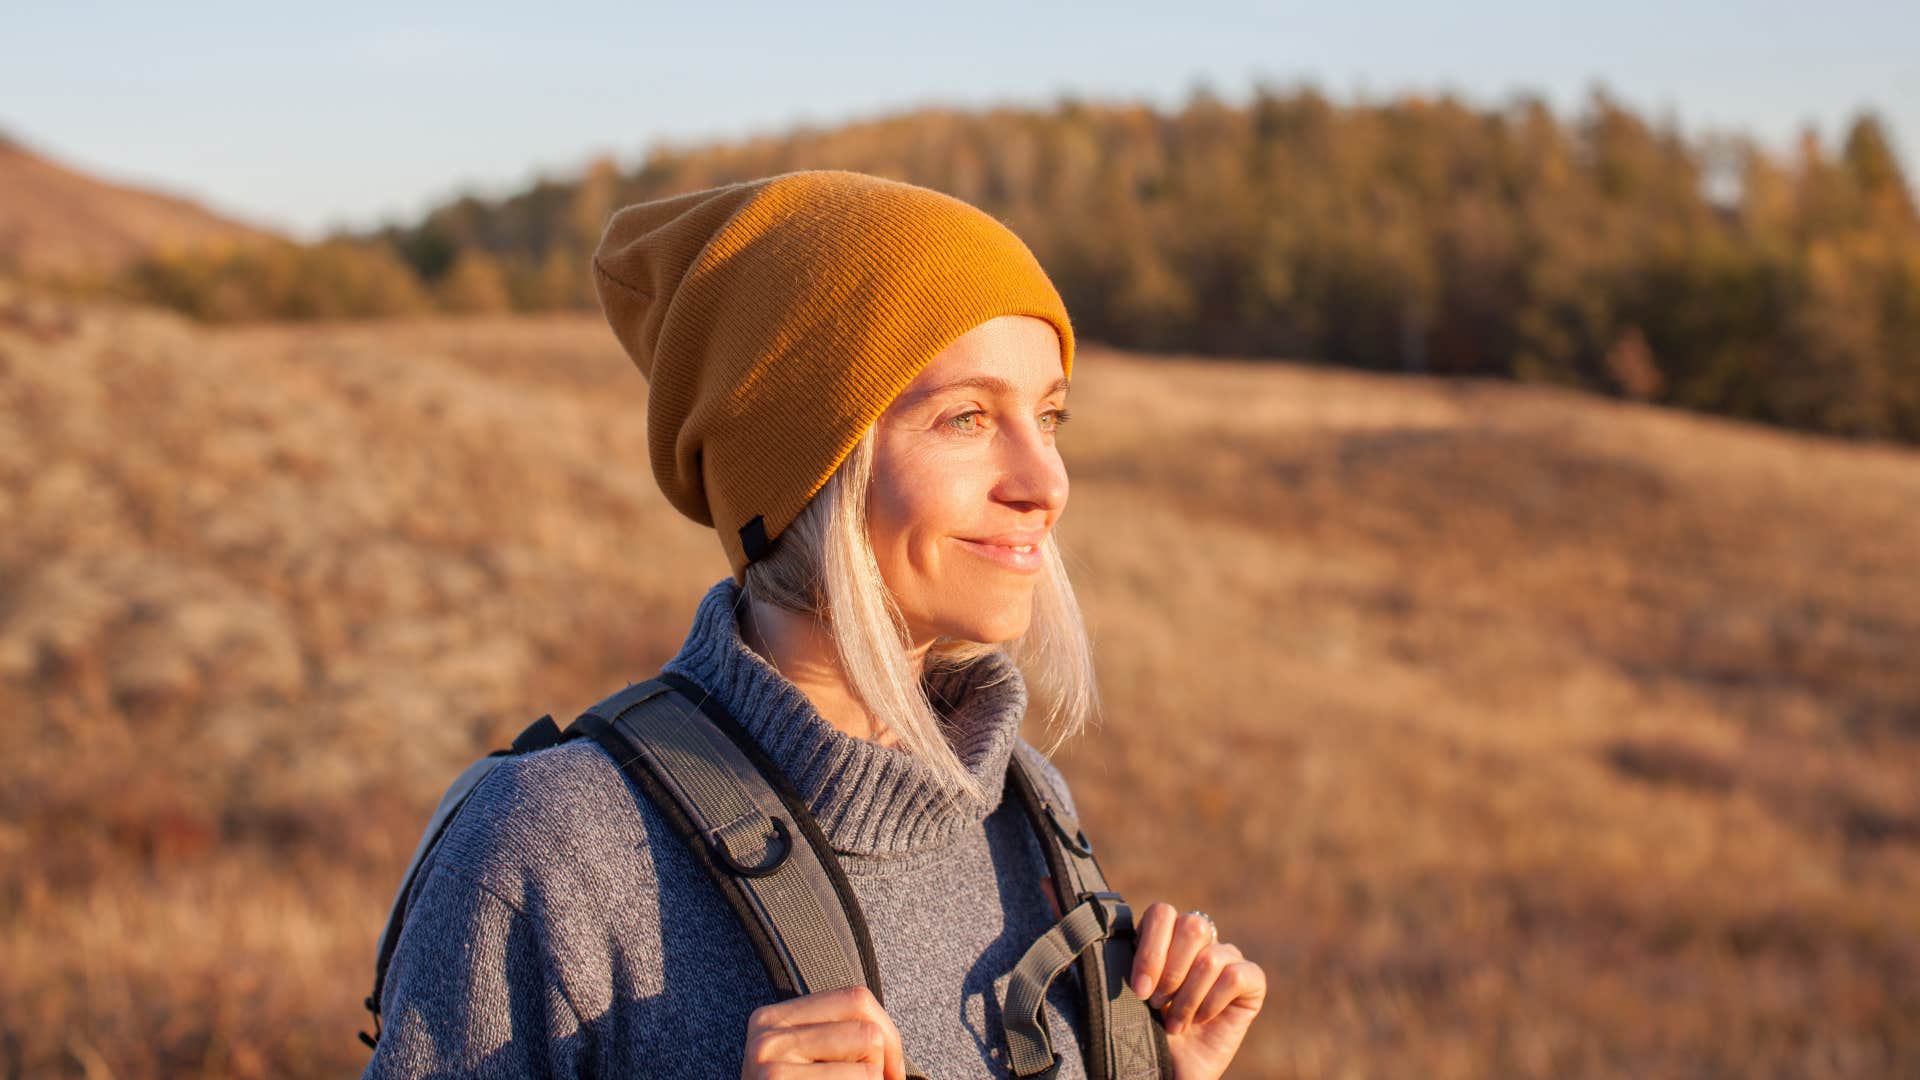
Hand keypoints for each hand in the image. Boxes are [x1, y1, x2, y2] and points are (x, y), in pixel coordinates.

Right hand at [740, 985, 905, 1079]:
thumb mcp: (812, 1066)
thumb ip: (838, 1040)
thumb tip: (889, 1042)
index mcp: (773, 1019)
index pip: (856, 999)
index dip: (888, 1036)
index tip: (887, 1073)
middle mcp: (766, 1033)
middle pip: (866, 1026)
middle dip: (881, 1066)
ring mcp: (769, 1058)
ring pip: (868, 1049)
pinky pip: (860, 1079)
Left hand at [1130, 903, 1266, 1079]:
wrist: (1172, 1066)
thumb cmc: (1150, 1028)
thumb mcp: (1134, 990)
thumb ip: (1134, 959)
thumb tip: (1122, 937)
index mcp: (1167, 934)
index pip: (1162, 913)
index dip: (1151, 950)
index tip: (1140, 990)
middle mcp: (1200, 940)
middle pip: (1192, 926)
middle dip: (1171, 972)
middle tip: (1158, 1004)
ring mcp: (1228, 957)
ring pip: (1210, 958)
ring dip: (1187, 998)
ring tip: (1175, 1023)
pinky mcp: (1252, 980)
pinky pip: (1235, 977)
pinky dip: (1213, 1002)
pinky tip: (1202, 1019)